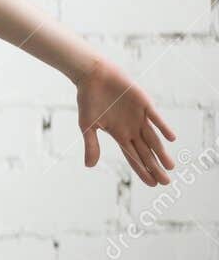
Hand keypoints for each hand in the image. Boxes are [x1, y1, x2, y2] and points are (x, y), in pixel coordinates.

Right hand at [75, 59, 176, 185]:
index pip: (133, 157)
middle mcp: (132, 128)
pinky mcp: (144, 104)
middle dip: (155, 167)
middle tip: (166, 182)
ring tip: (170, 167)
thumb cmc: (88, 100)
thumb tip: (89, 166)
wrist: (93, 76)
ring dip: (161, 152)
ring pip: (153, 139)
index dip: (143, 170)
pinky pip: (156, 118)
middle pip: (146, 152)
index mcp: (119, 135)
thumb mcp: (88, 125)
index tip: (152, 183)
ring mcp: (139, 117)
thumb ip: (91, 145)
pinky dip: (163, 128)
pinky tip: (171, 139)